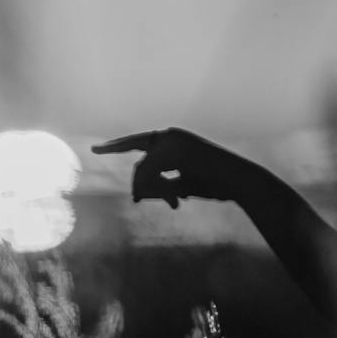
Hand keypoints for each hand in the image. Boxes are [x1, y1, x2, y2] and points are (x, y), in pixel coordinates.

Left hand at [90, 128, 259, 208]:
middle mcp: (170, 135)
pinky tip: (176, 200)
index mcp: (173, 139)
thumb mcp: (182, 185)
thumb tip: (137, 192)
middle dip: (144, 187)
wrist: (241, 182)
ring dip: (158, 193)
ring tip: (175, 201)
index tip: (95, 150)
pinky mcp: (174, 151)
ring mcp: (172, 141)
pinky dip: (162, 193)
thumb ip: (160, 185)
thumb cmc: (216, 184)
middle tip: (149, 203)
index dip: (116, 147)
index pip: (137, 143)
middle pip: (140, 166)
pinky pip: (152, 177)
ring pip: (145, 174)